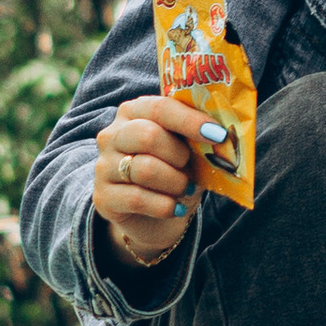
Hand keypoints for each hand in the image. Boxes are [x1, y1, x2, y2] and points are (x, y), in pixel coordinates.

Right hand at [92, 95, 209, 266]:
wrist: (155, 217)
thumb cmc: (175, 172)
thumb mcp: (189, 150)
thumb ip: (199, 137)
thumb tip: (222, 133)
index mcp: (134, 112)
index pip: (160, 108)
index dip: (190, 121)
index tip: (217, 134)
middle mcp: (112, 135)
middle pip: (148, 136)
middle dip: (179, 155)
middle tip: (189, 166)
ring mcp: (103, 166)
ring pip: (145, 169)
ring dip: (175, 182)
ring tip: (184, 188)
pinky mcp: (103, 197)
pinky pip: (137, 199)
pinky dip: (165, 206)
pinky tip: (176, 208)